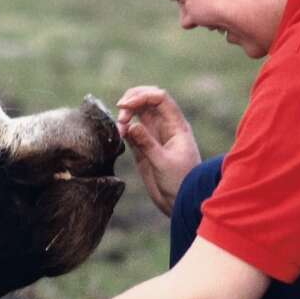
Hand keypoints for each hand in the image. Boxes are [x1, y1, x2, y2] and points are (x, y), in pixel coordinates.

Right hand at [116, 86, 201, 215]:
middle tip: (120, 114)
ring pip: (138, 113)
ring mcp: (154, 136)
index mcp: (176, 125)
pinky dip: (123, 128)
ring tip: (119, 129)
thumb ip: (147, 144)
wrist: (180, 202)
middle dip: (132, 100)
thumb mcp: (163, 163)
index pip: (160, 98)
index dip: (141, 96)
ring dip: (126, 115)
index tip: (124, 106)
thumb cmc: (180, 182)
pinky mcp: (143, 148)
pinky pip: (131, 130)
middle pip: (148, 100)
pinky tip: (118, 135)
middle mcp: (165, 126)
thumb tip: (131, 125)